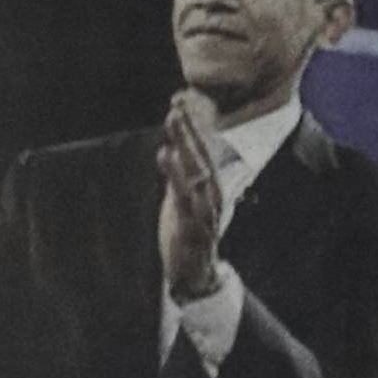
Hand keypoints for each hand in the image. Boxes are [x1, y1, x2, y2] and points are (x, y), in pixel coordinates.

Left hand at [157, 89, 222, 301]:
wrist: (195, 275)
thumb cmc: (187, 236)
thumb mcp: (179, 201)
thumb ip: (175, 176)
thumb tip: (168, 149)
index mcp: (210, 187)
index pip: (201, 151)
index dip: (191, 127)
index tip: (180, 102)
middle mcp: (212, 195)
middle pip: (201, 155)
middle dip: (189, 128)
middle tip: (177, 103)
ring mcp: (205, 210)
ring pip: (195, 170)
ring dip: (185, 143)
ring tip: (174, 120)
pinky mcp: (193, 226)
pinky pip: (183, 196)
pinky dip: (175, 174)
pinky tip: (166, 155)